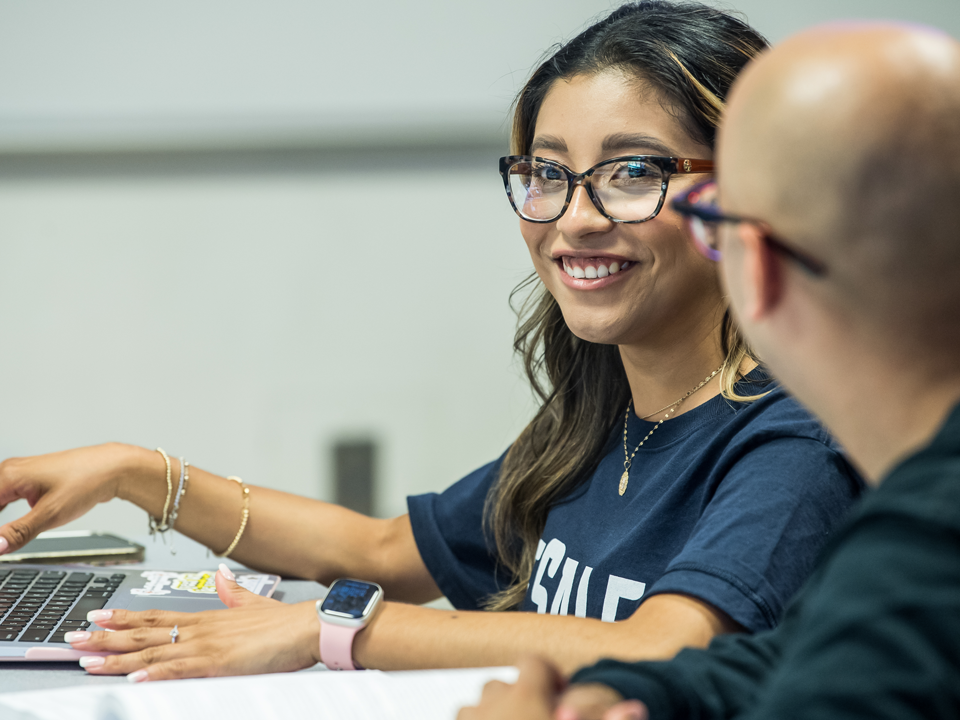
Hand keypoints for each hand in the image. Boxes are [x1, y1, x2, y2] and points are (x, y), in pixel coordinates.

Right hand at [0, 444, 141, 552]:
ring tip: (5, 538)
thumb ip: (19, 532)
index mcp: (8, 476)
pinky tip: (6, 527)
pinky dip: (1, 511)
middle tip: (2, 543)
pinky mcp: (30, 480)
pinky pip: (4, 496)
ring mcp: (20, 474)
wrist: (113, 468)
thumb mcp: (51, 514)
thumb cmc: (86, 482)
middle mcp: (10, 471)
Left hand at [66, 566, 321, 680]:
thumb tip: (225, 578)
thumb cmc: (287, 622)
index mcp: (209, 618)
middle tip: (73, 638)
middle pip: (145, 634)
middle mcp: (201, 629)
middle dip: (106, 638)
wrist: (310, 626)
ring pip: (153, 653)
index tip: (97, 616)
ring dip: (117, 658)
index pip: (156, 618)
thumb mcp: (256, 605)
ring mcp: (208, 646)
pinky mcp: (219, 664)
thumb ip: (236, 594)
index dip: (124, 618)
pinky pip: (179, 671)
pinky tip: (133, 679)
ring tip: (87, 659)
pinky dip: (154, 675)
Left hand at [457, 656, 646, 719]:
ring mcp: (468, 719)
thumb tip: (636, 705)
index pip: (534, 663)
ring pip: (478, 706)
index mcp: (525, 697)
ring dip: (494, 716)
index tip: (559, 696)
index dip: (549, 676)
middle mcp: (491, 704)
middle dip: (519, 699)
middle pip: (503, 685)